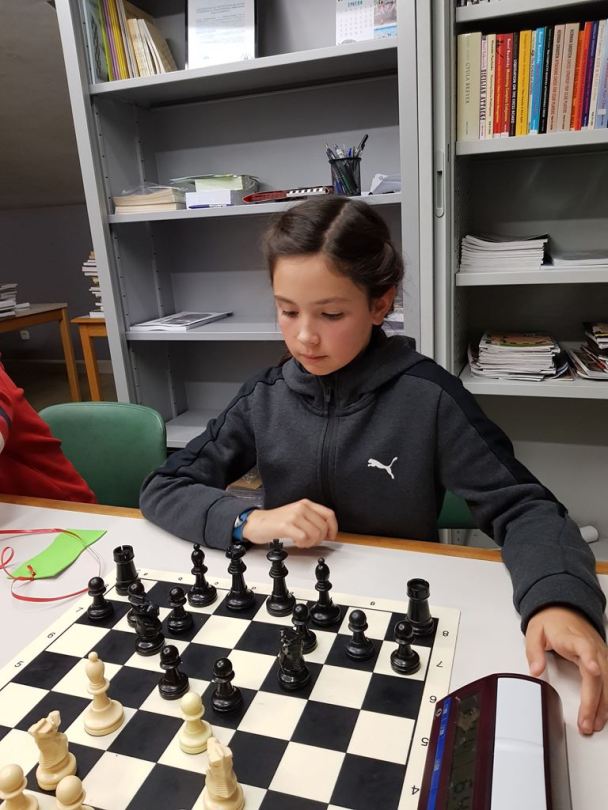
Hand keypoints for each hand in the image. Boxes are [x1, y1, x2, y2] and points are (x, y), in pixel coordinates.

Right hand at [243, 499, 337, 547]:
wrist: (257, 523)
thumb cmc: (276, 521)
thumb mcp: (297, 514)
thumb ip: (312, 519)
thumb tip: (327, 532)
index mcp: (306, 504)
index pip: (329, 514)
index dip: (333, 528)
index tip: (331, 536)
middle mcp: (301, 508)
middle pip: (323, 527)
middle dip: (320, 539)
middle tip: (310, 542)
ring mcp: (294, 516)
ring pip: (315, 533)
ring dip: (310, 543)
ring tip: (302, 542)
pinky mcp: (286, 525)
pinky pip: (304, 538)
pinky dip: (302, 544)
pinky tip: (296, 542)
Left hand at [525, 606, 607, 734]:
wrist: (565, 609)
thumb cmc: (550, 622)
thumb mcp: (535, 632)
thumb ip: (534, 652)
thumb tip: (535, 671)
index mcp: (573, 638)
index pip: (584, 648)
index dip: (589, 659)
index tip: (593, 669)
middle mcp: (592, 648)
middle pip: (597, 676)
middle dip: (593, 702)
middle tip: (585, 723)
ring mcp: (601, 655)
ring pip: (607, 683)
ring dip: (602, 706)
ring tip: (593, 725)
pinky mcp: (604, 662)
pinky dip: (607, 701)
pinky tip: (603, 716)